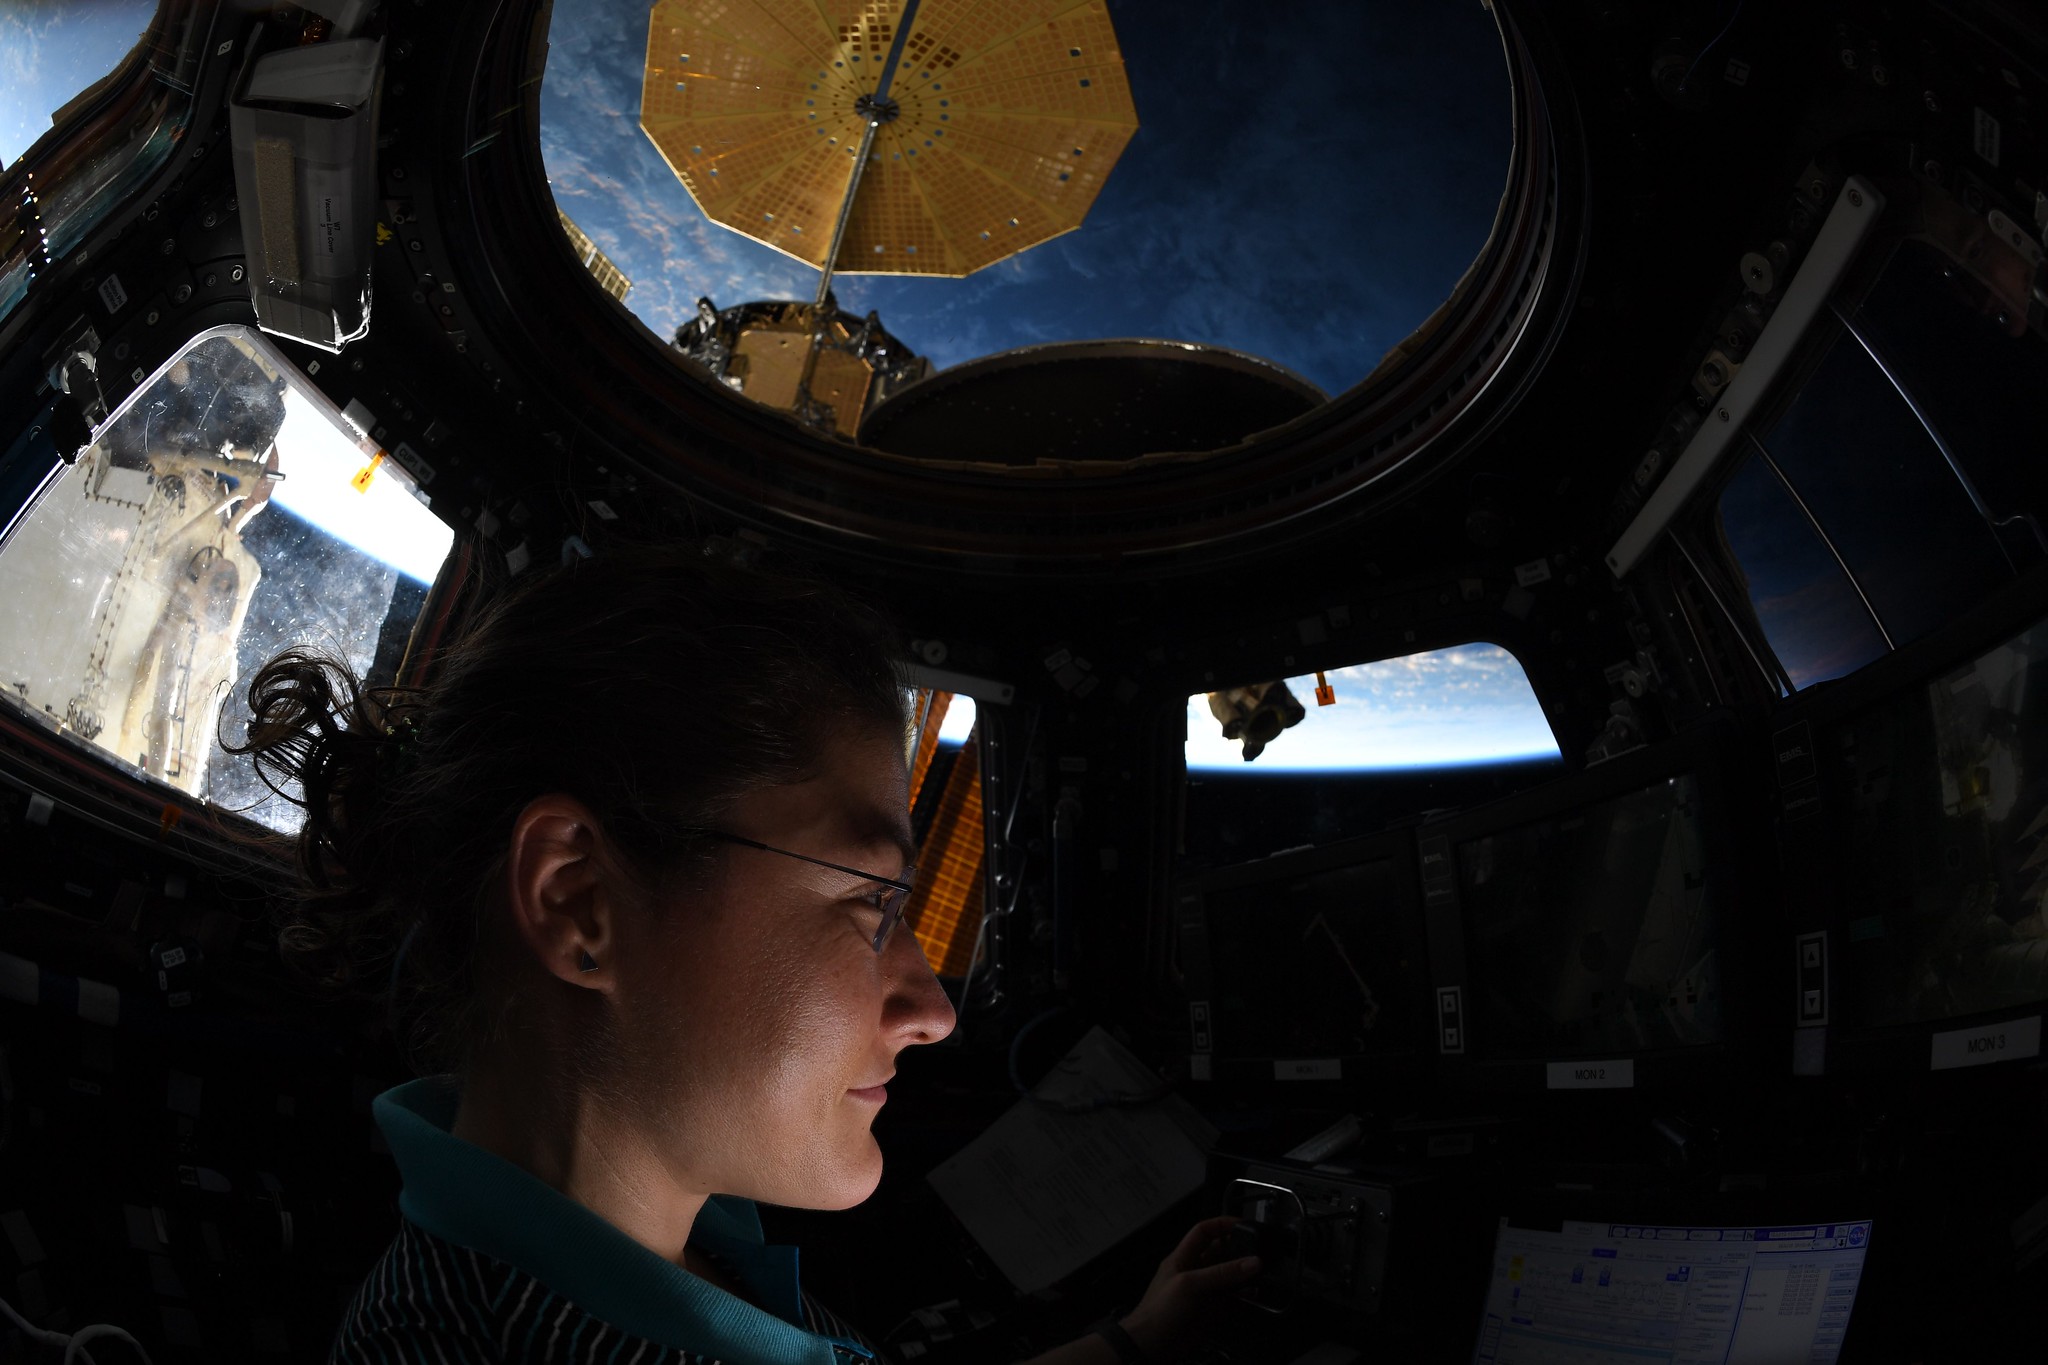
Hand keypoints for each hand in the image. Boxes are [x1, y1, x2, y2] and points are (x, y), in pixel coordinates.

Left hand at [1117, 1215, 1260, 1362]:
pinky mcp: (1212, 1311)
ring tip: (1259, 1273)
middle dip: (1239, 1251)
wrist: (1152, 1346)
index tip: (1242, 1224)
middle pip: (1221, 1253)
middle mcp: (1195, 1272)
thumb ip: (1221, 1273)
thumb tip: (1250, 1262)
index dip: (1222, 1224)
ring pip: (1230, 1277)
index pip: (1204, 1231)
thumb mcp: (1189, 1284)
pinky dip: (1245, 1296)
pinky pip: (1233, 1299)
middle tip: (1257, 1253)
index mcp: (1183, 1258)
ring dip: (1244, 1275)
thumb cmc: (1157, 1311)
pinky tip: (1253, 1294)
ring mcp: (1205, 1292)